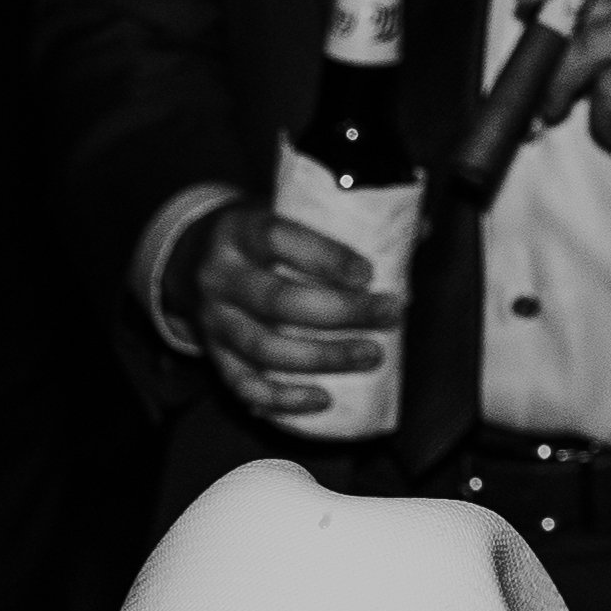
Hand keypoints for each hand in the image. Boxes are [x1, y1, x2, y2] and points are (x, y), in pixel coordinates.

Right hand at [167, 199, 402, 424]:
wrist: (192, 260)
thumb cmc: (258, 238)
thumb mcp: (285, 210)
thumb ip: (340, 221)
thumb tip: (419, 231)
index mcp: (239, 229)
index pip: (280, 238)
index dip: (326, 257)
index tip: (370, 273)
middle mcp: (220, 277)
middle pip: (279, 301)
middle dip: (340, 313)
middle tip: (388, 316)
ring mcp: (213, 321)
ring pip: (265, 349)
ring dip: (323, 359)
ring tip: (371, 356)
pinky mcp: (214, 358)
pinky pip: (246, 387)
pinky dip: (285, 399)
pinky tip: (323, 399)